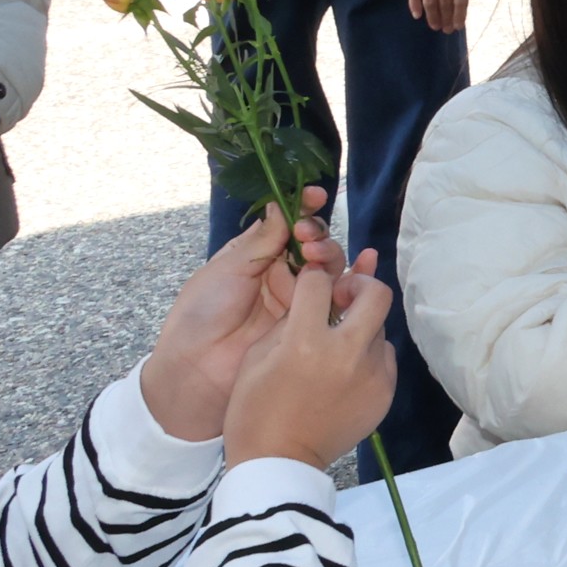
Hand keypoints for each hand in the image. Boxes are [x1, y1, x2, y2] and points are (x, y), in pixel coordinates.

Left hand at [143, 189, 340, 439]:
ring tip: (320, 258)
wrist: (199, 369)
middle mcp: (278, 272)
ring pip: (327, 267)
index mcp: (254, 255)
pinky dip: (354, 279)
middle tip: (306, 240)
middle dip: (316, 234)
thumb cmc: (204, 313)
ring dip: (331, 254)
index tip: (315, 197)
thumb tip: (283, 205)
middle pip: (311, 243)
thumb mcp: (228, 269)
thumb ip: (261, 240)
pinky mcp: (309, 322)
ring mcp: (295, 298)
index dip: (302, 207)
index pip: (285, 223)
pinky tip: (367, 263)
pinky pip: (335, 297)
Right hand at [218, 248, 395, 470]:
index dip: (313, 278)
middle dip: (360, 284)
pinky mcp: (384, 393)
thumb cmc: (255, 410)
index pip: (320, 282)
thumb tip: (313, 298)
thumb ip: (288, 321)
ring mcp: (371, 374)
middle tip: (344, 296)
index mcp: (306, 341)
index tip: (311, 285)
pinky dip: (368, 355)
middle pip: (376, 293)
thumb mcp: (256, 357)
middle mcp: (346, 353)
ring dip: (362, 325)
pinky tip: (347, 371)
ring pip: (381, 327)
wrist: (279, 462)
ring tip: (340, 343)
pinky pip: (384, 358)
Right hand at [404, 0, 475, 35]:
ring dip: (432, 16)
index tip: (457, 27)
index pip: (461, 0)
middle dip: (446, 19)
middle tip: (445, 30)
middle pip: (445, 2)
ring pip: (429, 0)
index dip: (459, 16)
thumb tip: (467, 2)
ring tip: (435, 26)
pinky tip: (417, 15)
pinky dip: (414, 5)